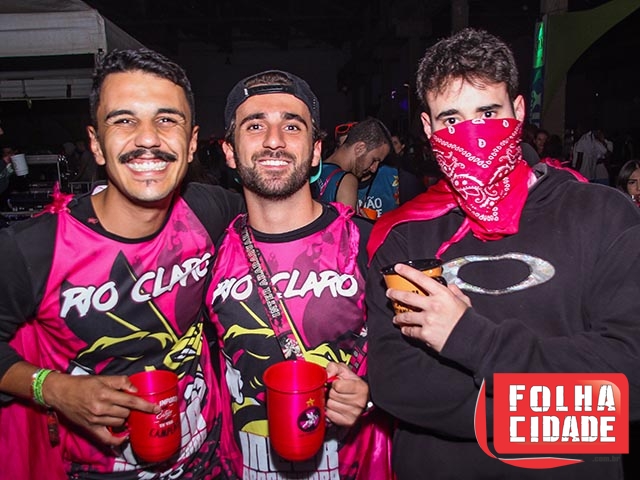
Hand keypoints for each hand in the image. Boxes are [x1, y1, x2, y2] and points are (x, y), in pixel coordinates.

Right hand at [44, 372, 159, 445]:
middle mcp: (101, 408)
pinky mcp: (90, 428)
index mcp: (105, 393)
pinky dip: (117, 439)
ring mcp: (95, 420)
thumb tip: (135, 389)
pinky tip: (124, 436)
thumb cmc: (83, 384)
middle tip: (129, 405)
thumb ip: (121, 382)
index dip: (146, 405)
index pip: (131, 402)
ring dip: (124, 418)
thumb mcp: (103, 377)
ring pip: (120, 423)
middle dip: (131, 409)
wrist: (61, 392)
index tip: (156, 408)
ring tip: (121, 412)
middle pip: (127, 413)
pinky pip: (107, 438)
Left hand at [325, 362, 367, 426]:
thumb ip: (334, 367)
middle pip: (333, 396)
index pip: (338, 386)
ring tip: (337, 399)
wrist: (360, 398)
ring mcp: (354, 414)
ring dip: (330, 401)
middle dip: (331, 392)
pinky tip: (336, 407)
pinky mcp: (348, 422)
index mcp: (360, 388)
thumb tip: (326, 374)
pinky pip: (330, 415)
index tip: (337, 383)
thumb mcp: (344, 370)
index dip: (334, 383)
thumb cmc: (351, 383)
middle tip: (337, 391)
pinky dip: (330, 411)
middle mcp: (359, 402)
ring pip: (330, 405)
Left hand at [387, 263, 470, 351]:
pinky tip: (405, 330)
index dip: (407, 271)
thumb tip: (451, 286)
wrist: (471, 340)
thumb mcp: (464, 301)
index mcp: (442, 294)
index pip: (421, 279)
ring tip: (396, 318)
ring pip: (405, 316)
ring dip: (398, 317)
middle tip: (390, 293)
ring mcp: (427, 319)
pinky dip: (406, 330)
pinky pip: (410, 331)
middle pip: (407, 297)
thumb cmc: (467, 320)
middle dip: (395, 294)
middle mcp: (432, 305)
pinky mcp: (425, 333)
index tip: (398, 268)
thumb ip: (455, 292)